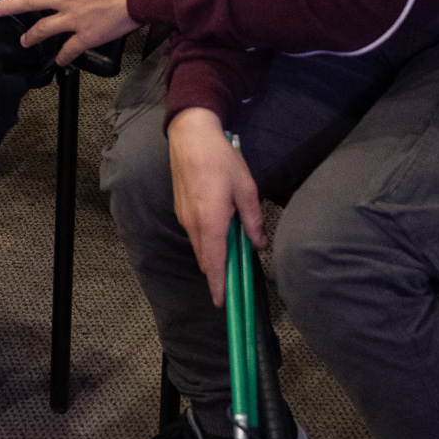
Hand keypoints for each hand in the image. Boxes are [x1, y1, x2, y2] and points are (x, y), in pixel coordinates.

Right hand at [168, 109, 264, 294]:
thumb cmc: (220, 159)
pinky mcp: (180, 209)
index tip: (221, 302)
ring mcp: (184, 216)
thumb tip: (257, 243)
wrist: (190, 136)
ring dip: (213, 254)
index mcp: (210, 221)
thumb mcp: (246, 187)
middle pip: (205, 258)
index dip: (218, 284)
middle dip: (218, 271)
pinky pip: (195, 233)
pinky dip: (207, 240)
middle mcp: (193, 223)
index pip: (214, 262)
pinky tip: (220, 228)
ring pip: (199, 246)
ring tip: (232, 248)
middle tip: (236, 276)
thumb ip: (252, 219)